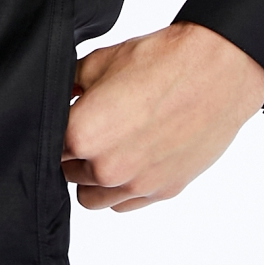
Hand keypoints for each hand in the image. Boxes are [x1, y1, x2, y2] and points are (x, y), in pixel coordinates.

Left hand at [62, 21, 263, 211]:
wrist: (216, 70)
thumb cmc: (161, 61)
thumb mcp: (99, 62)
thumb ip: (69, 85)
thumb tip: (58, 96)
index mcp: (82, 135)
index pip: (47, 147)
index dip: (53, 132)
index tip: (63, 122)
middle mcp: (106, 168)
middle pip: (67, 175)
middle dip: (72, 154)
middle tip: (89, 128)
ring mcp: (137, 184)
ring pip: (92, 198)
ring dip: (93, 178)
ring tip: (108, 148)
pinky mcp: (164, 190)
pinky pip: (126, 203)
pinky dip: (123, 187)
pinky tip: (132, 159)